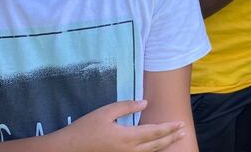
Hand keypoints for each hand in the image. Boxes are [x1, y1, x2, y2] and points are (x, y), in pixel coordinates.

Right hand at [56, 100, 186, 151]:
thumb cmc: (85, 128)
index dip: (169, 128)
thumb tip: (145, 103)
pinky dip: (151, 151)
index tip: (180, 123)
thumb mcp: (105, 112)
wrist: (67, 149)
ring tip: (174, 139)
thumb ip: (127, 107)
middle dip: (171, 137)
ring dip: (164, 145)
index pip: (154, 132)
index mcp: (127, 137)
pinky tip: (154, 147)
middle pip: (156, 144)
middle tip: (183, 131)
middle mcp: (129, 150)